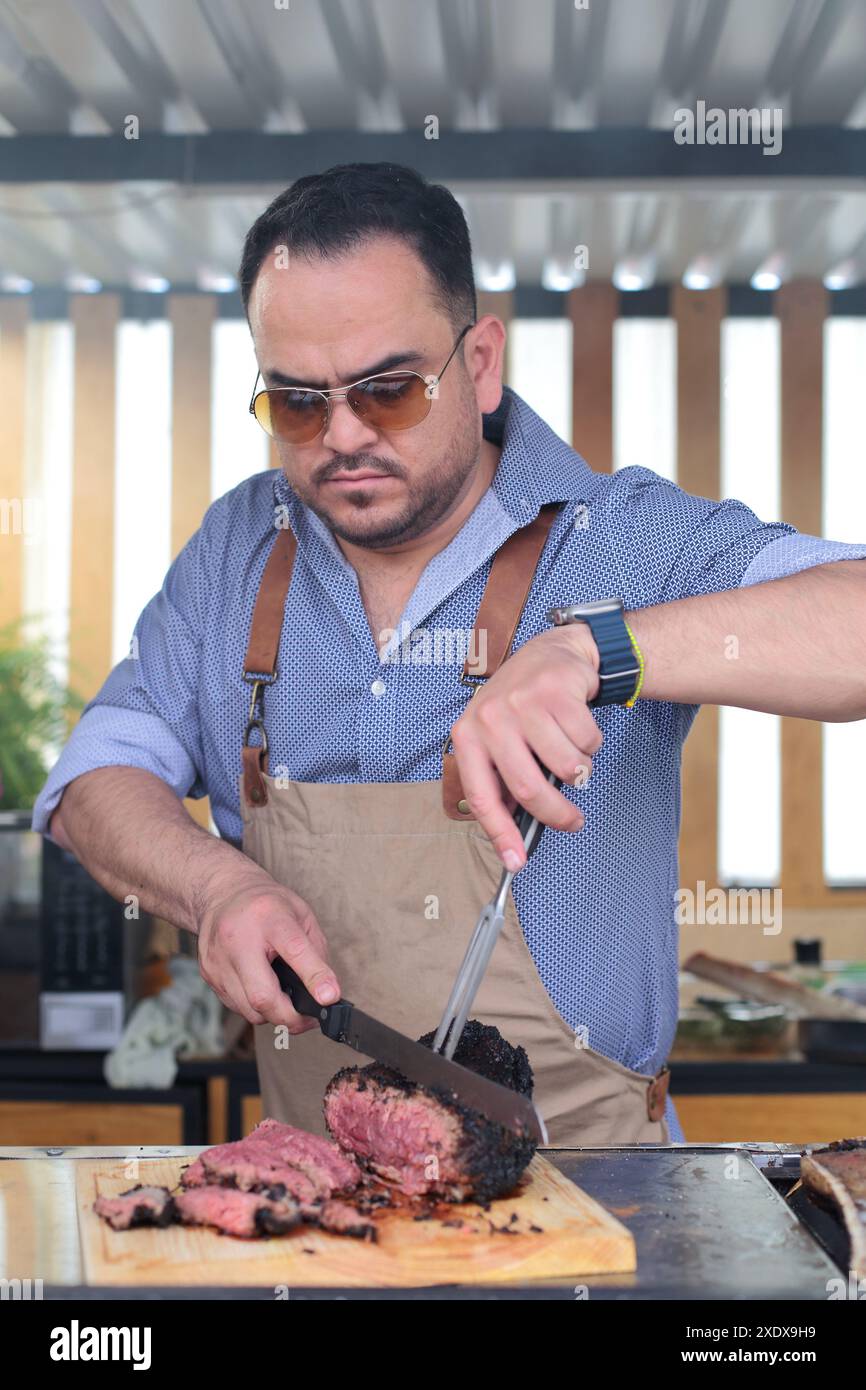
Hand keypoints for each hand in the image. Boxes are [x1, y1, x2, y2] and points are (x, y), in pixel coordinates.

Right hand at [197, 878, 338, 1032]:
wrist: (222, 893)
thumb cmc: (266, 905)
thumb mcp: (301, 915)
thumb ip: (316, 952)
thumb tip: (327, 992)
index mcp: (269, 916)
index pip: (294, 950)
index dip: (314, 977)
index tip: (329, 998)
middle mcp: (238, 938)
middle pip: (263, 996)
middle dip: (290, 1017)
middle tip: (308, 1019)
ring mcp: (218, 959)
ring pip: (249, 1010)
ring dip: (272, 1013)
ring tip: (285, 1001)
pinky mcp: (208, 974)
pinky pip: (236, 1006)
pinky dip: (254, 1006)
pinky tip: (262, 988)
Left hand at [449, 624, 602, 869]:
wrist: (552, 653)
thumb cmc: (523, 707)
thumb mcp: (500, 738)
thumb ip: (504, 780)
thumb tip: (515, 837)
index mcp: (468, 736)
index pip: (482, 797)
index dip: (500, 835)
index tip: (516, 863)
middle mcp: (490, 718)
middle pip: (528, 789)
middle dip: (557, 815)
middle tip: (572, 822)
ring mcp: (523, 703)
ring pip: (566, 766)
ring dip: (579, 769)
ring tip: (570, 751)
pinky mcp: (556, 691)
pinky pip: (587, 741)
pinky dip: (590, 743)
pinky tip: (577, 723)